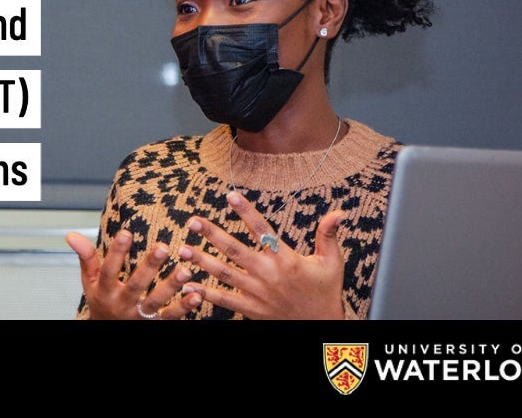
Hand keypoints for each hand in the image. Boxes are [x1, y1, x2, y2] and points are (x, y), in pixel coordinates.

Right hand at [65, 229, 202, 319]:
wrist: (107, 333)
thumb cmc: (101, 301)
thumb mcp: (90, 282)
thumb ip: (86, 258)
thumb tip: (71, 235)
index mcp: (105, 290)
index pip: (108, 270)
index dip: (116, 251)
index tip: (126, 231)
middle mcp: (122, 304)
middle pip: (136, 285)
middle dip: (149, 267)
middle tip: (163, 247)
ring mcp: (139, 316)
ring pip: (156, 302)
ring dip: (171, 287)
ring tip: (186, 270)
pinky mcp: (154, 324)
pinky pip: (170, 317)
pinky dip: (184, 307)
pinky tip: (197, 294)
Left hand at [178, 190, 346, 318]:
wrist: (320, 326)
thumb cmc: (326, 292)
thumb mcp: (332, 262)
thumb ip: (328, 235)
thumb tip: (338, 212)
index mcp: (286, 259)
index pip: (261, 229)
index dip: (245, 211)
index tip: (230, 195)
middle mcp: (268, 274)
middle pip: (235, 250)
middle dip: (212, 234)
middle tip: (193, 221)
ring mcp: (256, 292)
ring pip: (224, 274)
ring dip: (201, 261)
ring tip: (182, 249)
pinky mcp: (250, 309)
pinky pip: (224, 300)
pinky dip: (204, 293)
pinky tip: (187, 284)